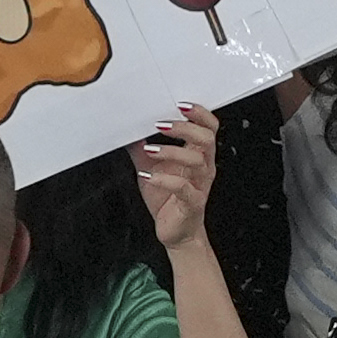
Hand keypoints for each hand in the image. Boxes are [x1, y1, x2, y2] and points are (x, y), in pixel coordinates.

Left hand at [134, 103, 218, 253]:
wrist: (176, 233)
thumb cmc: (168, 198)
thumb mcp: (150, 167)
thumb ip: (141, 148)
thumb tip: (128, 129)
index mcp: (198, 155)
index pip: (209, 127)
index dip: (199, 113)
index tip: (180, 105)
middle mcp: (203, 168)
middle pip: (207, 139)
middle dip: (185, 127)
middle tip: (162, 125)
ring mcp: (199, 185)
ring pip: (197, 161)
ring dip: (171, 151)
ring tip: (150, 150)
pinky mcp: (192, 203)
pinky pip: (183, 188)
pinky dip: (164, 179)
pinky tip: (148, 176)